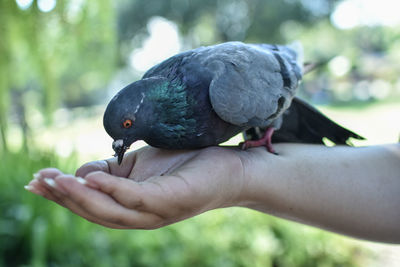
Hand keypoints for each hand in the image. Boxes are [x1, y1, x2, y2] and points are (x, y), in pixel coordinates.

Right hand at [26, 146, 246, 228]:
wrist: (228, 168)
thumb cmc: (183, 165)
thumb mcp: (140, 165)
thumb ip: (111, 170)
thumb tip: (80, 173)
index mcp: (132, 208)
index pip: (91, 205)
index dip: (62, 196)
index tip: (36, 182)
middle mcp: (141, 217)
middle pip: (95, 212)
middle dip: (64, 198)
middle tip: (39, 181)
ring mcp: (157, 213)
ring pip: (111, 211)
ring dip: (81, 196)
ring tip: (57, 180)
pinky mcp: (171, 201)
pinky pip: (136, 199)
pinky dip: (112, 189)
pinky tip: (92, 178)